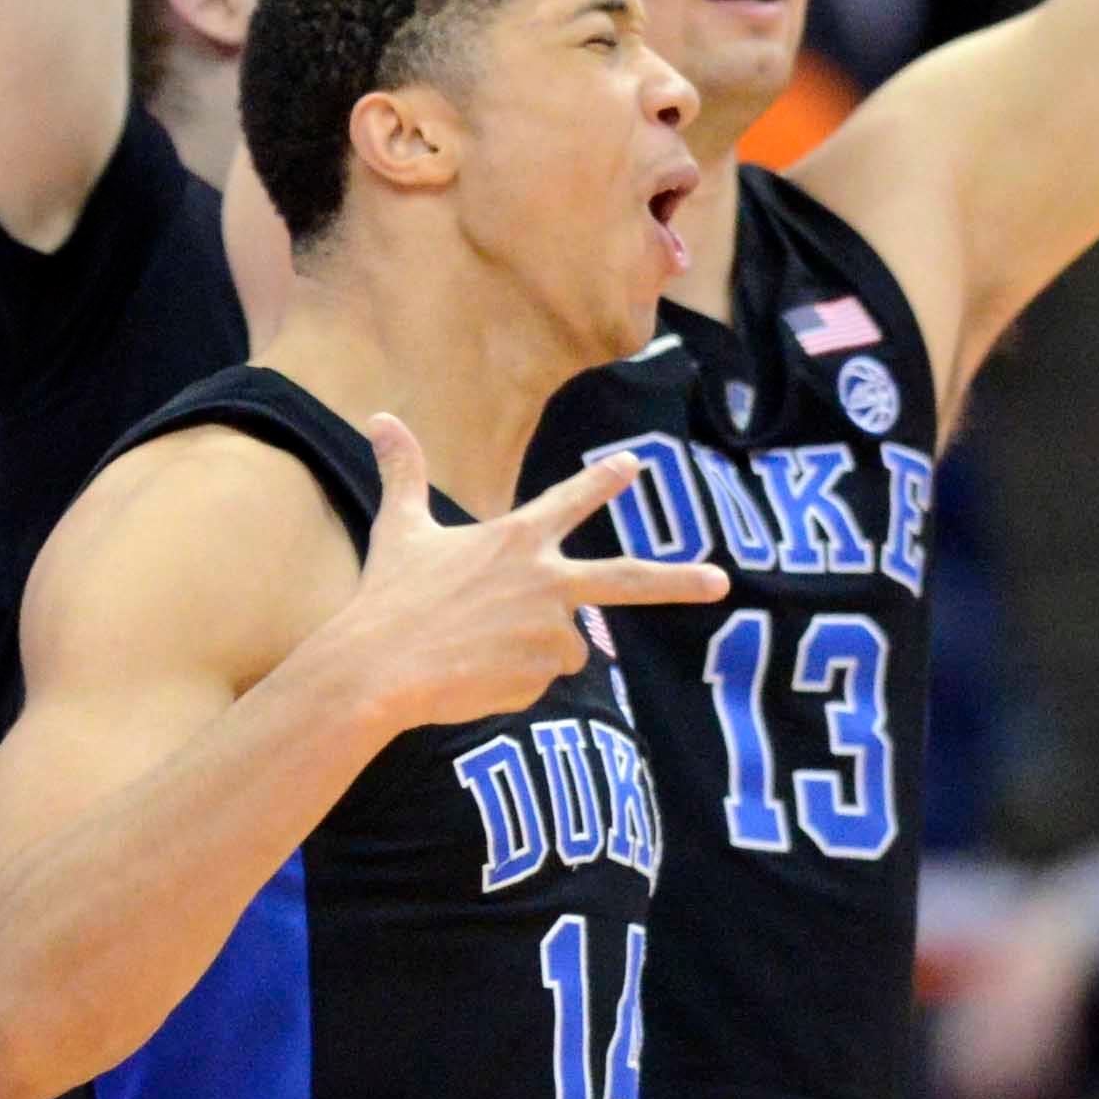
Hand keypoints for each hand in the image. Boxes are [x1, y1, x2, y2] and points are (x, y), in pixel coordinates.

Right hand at [327, 415, 723, 732]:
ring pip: (561, 644)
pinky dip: (509, 682)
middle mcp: (547, 581)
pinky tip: (472, 676)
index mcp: (517, 540)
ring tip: (474, 649)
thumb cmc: (388, 596)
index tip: (634, 465)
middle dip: (679, 580)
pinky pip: (536, 680)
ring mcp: (551, 631)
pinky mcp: (543, 675)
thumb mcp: (398, 528)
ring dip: (527, 649)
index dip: (604, 480)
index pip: (570, 501)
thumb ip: (403, 472)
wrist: (379, 668)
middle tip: (720, 583)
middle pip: (628, 580)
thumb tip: (379, 416)